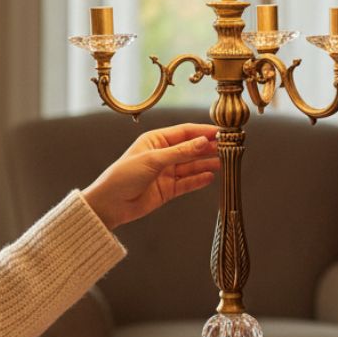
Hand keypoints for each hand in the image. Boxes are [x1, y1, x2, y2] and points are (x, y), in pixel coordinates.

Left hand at [82, 123, 220, 229]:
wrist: (109, 205)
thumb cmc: (123, 176)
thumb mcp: (153, 160)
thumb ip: (181, 152)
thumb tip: (203, 142)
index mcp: (155, 140)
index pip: (184, 132)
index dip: (203, 131)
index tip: (221, 132)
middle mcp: (162, 155)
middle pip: (190, 148)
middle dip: (208, 147)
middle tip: (227, 147)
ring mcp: (166, 172)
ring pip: (191, 166)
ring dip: (206, 163)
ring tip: (224, 162)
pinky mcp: (167, 189)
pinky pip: (187, 183)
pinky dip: (199, 180)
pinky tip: (211, 176)